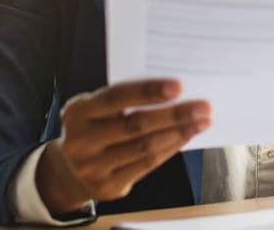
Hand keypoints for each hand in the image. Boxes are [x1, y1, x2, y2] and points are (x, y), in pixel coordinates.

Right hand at [36, 79, 209, 213]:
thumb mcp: (99, 109)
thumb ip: (127, 100)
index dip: (148, 91)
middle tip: (203, 106)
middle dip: (174, 114)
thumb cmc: (96, 127)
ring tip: (202, 121)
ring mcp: (92, 167)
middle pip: (135, 124)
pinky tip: (186, 136)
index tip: (178, 86)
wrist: (69, 170)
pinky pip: (147, 165)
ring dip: (179, 132)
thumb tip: (175, 92)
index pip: (116, 97)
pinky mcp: (107, 186)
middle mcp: (81, 140)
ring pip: (145, 147)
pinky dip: (171, 148)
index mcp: (78, 112)